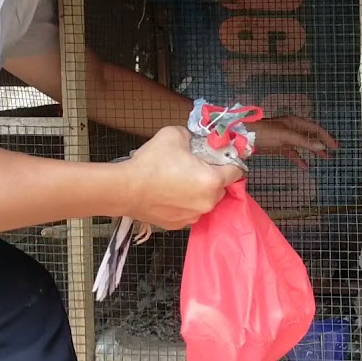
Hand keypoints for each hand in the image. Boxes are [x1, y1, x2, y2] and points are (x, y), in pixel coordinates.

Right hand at [118, 125, 241, 229]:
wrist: (125, 189)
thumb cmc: (152, 162)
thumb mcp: (175, 135)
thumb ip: (192, 136)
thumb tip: (194, 139)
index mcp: (213, 181)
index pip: (236, 171)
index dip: (230, 161)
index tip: (220, 157)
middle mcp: (208, 202)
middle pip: (221, 188)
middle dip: (212, 177)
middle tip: (195, 167)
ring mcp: (193, 216)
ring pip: (205, 201)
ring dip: (198, 192)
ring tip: (179, 181)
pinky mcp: (178, 225)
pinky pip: (189, 211)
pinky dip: (184, 203)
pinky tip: (169, 194)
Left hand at [251, 115, 339, 168]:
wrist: (245, 137)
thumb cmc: (266, 133)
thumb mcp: (286, 136)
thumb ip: (304, 142)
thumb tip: (322, 147)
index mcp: (295, 122)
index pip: (315, 129)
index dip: (326, 137)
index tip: (335, 147)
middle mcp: (292, 128)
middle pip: (311, 135)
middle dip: (322, 143)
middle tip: (334, 151)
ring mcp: (286, 138)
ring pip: (303, 144)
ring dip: (313, 151)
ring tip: (324, 158)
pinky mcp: (279, 147)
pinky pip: (293, 153)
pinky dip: (299, 159)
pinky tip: (305, 166)